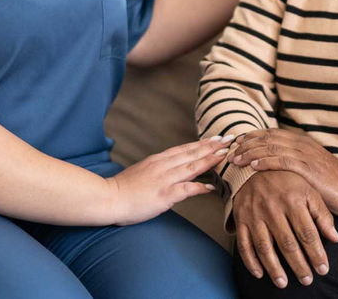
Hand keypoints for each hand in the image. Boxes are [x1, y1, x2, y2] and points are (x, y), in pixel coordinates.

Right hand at [107, 136, 231, 224]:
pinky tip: (210, 187)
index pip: (185, 149)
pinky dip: (199, 187)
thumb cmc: (123, 188)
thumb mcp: (142, 171)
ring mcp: (164, 180)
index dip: (202, 144)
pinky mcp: (164, 195)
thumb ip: (157, 168)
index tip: (217, 139)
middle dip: (212, 147)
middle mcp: (163, 166)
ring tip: (225, 155)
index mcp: (158, 160)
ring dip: (210, 160)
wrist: (108, 198)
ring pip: (192, 166)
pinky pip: (185, 189)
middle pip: (192, 153)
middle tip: (229, 140)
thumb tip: (170, 168)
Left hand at [231, 129, 337, 216]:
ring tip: (235, 159)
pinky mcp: (309, 169)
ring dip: (250, 152)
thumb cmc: (331, 184)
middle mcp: (302, 144)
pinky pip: (282, 161)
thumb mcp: (309, 170)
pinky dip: (265, 162)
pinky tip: (252, 166)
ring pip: (271, 147)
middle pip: (267, 138)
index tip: (234, 143)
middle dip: (246, 143)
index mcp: (301, 141)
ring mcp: (305, 155)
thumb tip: (269, 168)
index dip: (251, 137)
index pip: (270, 134)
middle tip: (229, 150)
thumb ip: (291, 164)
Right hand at [232, 170, 337, 288]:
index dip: (316, 253)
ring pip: (265, 247)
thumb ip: (322, 214)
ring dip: (274, 268)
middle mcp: (273, 208)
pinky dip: (250, 261)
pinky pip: (244, 243)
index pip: (307, 233)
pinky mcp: (240, 219)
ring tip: (283, 283)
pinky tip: (259, 273)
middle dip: (298, 265)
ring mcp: (254, 214)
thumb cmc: (287, 181)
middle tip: (307, 280)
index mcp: (293, 200)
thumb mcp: (309, 190)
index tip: (323, 269)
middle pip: (287, 243)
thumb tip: (335, 238)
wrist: (254, 166)